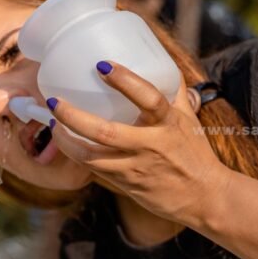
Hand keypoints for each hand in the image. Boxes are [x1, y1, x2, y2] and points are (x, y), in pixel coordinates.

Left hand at [47, 61, 229, 225]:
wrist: (205, 198)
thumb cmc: (196, 154)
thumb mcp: (189, 119)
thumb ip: (173, 91)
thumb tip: (161, 60)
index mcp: (169, 124)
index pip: (148, 97)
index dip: (125, 80)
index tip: (102, 64)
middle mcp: (151, 146)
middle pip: (105, 132)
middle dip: (73, 117)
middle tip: (54, 101)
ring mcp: (136, 168)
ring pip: (91, 157)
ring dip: (66, 141)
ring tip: (52, 124)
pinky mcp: (126, 185)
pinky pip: (95, 169)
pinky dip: (77, 155)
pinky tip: (66, 142)